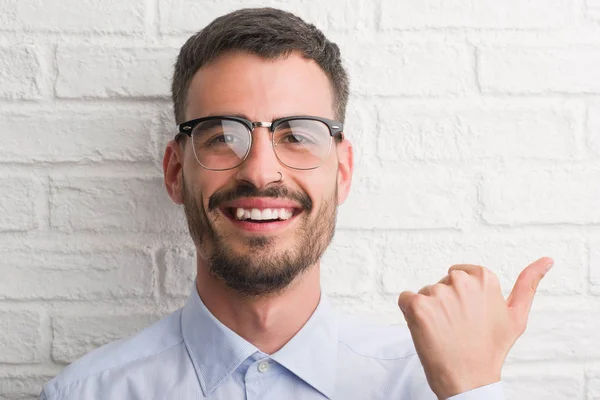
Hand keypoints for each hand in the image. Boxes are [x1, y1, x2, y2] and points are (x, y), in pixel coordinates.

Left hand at [397, 257, 552, 399]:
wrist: (469, 380)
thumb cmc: (491, 349)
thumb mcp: (516, 316)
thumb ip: (528, 283)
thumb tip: (547, 260)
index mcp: (485, 279)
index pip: (459, 275)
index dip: (461, 297)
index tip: (469, 316)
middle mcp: (461, 282)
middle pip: (441, 284)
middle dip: (445, 302)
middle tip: (456, 327)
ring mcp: (438, 293)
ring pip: (424, 294)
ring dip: (429, 310)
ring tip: (444, 332)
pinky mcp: (418, 306)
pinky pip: (405, 299)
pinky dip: (410, 313)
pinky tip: (425, 330)